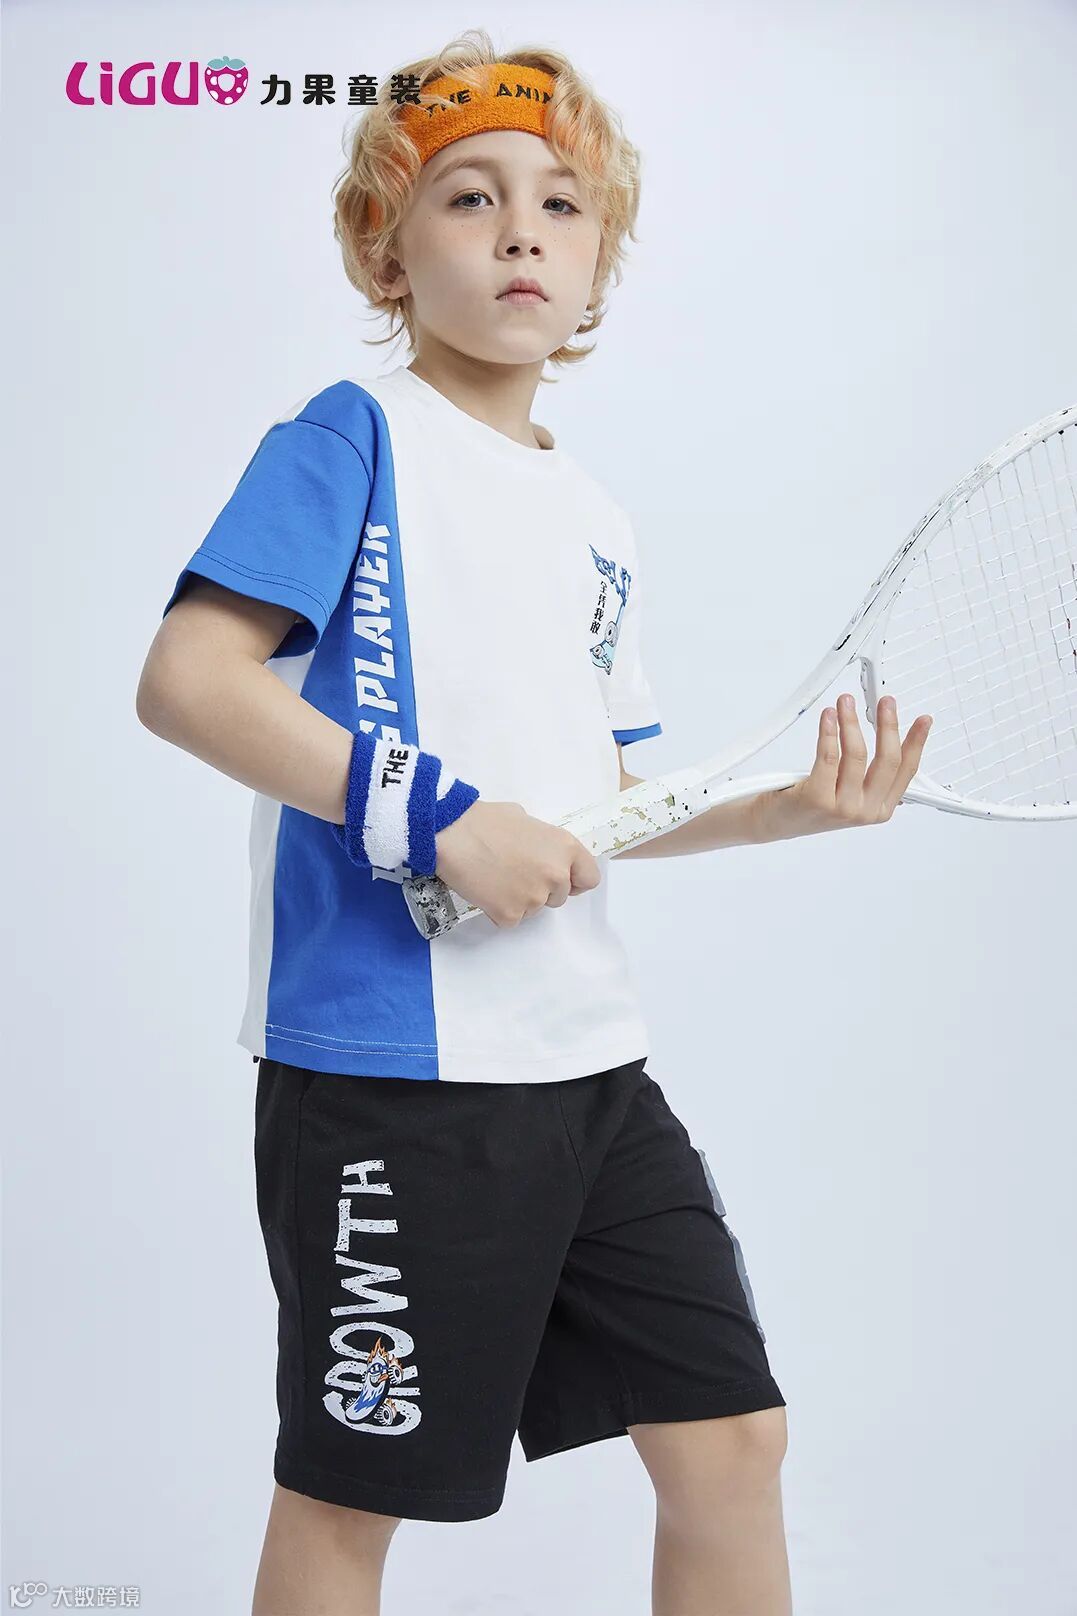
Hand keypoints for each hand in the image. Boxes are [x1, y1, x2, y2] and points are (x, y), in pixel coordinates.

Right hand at [434, 799, 601, 927]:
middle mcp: (556, 876)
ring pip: (534, 909)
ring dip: (519, 899)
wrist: (451, 834)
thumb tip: (541, 852)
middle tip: (515, 871)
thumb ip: (544, 841)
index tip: (561, 878)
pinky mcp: (511, 915)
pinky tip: (486, 888)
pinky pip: (512, 919)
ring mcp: (534, 899)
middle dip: (541, 888)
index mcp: (566, 848)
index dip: (574, 879)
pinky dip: (499, 909)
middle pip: (559, 896)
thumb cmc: (485, 821)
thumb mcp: (527, 819)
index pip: (590, 879)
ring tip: (496, 876)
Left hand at [753, 693, 932, 841]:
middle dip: (888, 725)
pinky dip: (829, 732)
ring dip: (851, 722)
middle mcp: (865, 811)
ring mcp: (842, 808)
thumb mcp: (851, 794)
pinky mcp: (818, 798)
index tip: (922, 720)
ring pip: (857, 754)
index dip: (916, 742)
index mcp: (880, 809)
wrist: (774, 822)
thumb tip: (892, 742)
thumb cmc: (811, 804)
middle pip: (887, 760)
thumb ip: (872, 778)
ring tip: (845, 703)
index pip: (906, 771)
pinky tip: (829, 717)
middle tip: (886, 702)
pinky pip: (829, 756)